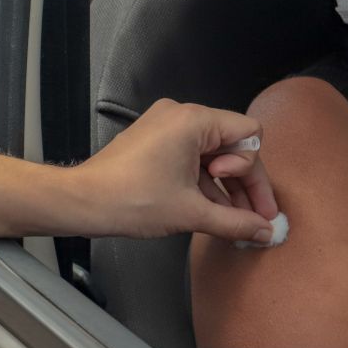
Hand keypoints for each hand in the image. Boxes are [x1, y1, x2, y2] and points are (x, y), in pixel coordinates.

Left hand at [73, 99, 277, 243]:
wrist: (84, 202)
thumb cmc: (130, 200)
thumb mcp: (191, 214)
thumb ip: (236, 222)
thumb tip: (264, 231)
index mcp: (193, 121)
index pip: (248, 135)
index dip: (254, 173)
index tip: (251, 204)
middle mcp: (181, 115)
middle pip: (232, 145)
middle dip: (245, 183)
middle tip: (257, 218)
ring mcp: (167, 126)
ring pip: (213, 153)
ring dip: (225, 186)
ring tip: (235, 221)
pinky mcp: (157, 140)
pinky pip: (193, 156)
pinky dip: (204, 181)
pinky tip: (213, 210)